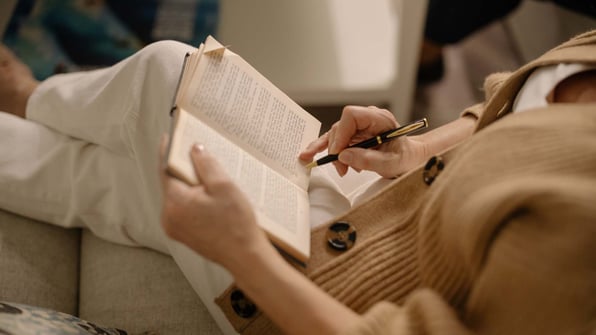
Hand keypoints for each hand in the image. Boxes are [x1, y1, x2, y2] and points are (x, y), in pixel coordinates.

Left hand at [159, 137, 267, 267]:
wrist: (245, 256)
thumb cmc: (236, 223)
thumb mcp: (223, 186)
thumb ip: (206, 164)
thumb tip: (194, 149)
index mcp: (175, 202)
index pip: (165, 169)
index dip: (168, 151)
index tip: (169, 137)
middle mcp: (168, 216)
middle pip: (171, 184)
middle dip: (184, 170)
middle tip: (198, 156)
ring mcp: (174, 228)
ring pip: (178, 197)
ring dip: (190, 187)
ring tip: (209, 180)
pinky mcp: (183, 235)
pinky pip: (183, 210)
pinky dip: (192, 201)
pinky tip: (210, 199)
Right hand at [299, 106, 428, 177]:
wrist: (410, 159)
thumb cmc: (405, 158)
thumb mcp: (391, 163)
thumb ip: (368, 160)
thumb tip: (343, 156)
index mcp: (379, 118)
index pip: (351, 116)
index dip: (341, 133)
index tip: (339, 153)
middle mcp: (367, 118)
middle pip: (341, 126)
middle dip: (336, 148)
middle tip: (341, 168)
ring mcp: (359, 126)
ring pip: (336, 134)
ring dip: (333, 153)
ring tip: (340, 170)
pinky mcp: (354, 135)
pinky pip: (335, 139)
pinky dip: (325, 148)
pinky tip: (311, 155)